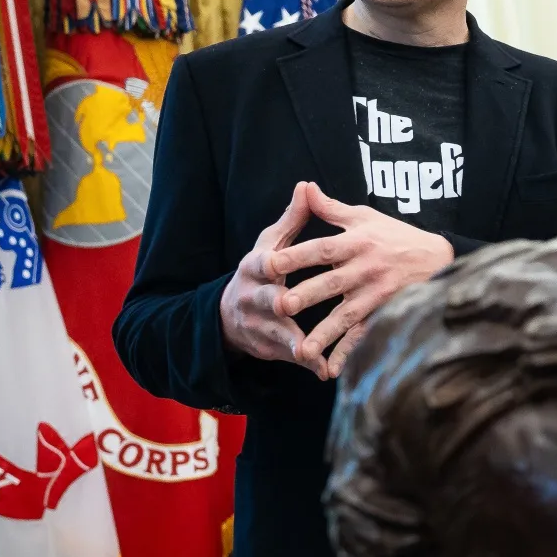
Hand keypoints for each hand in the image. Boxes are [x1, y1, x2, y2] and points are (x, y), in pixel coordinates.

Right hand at [219, 183, 323, 373]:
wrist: (230, 316)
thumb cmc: (262, 271)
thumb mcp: (271, 245)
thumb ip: (292, 220)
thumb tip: (306, 185)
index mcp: (255, 268)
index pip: (261, 264)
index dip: (268, 263)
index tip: (275, 263)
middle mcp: (253, 297)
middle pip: (266, 300)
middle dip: (275, 303)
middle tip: (287, 304)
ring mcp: (260, 325)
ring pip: (278, 333)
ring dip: (294, 341)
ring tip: (311, 352)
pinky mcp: (271, 348)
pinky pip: (291, 356)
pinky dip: (309, 363)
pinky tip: (326, 371)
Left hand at [268, 182, 453, 378]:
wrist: (440, 259)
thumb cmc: (397, 235)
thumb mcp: (365, 217)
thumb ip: (331, 208)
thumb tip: (304, 187)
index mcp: (357, 242)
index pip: (321, 249)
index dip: (296, 256)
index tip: (269, 263)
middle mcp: (366, 269)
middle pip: (331, 284)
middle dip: (306, 295)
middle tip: (280, 306)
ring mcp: (376, 295)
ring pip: (346, 316)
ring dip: (324, 334)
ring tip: (301, 350)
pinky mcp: (385, 313)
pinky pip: (365, 335)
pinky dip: (349, 353)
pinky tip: (331, 370)